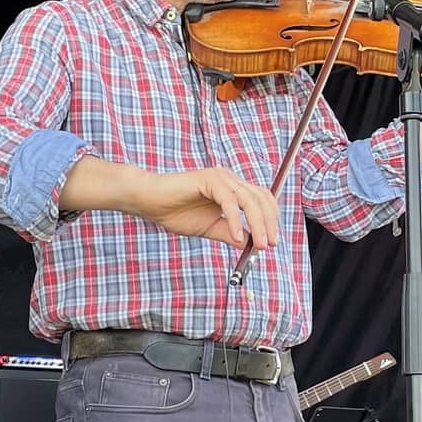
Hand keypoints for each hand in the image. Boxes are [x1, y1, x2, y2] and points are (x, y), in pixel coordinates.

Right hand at [128, 167, 279, 250]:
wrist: (150, 202)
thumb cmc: (176, 212)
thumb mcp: (210, 228)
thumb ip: (230, 233)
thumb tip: (251, 244)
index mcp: (232, 189)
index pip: (262, 199)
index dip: (270, 219)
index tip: (271, 241)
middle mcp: (229, 180)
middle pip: (261, 198)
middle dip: (268, 223)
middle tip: (268, 245)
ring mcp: (220, 177)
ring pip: (249, 199)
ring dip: (258, 223)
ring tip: (258, 244)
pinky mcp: (209, 179)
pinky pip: (229, 200)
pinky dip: (235, 219)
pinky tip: (236, 235)